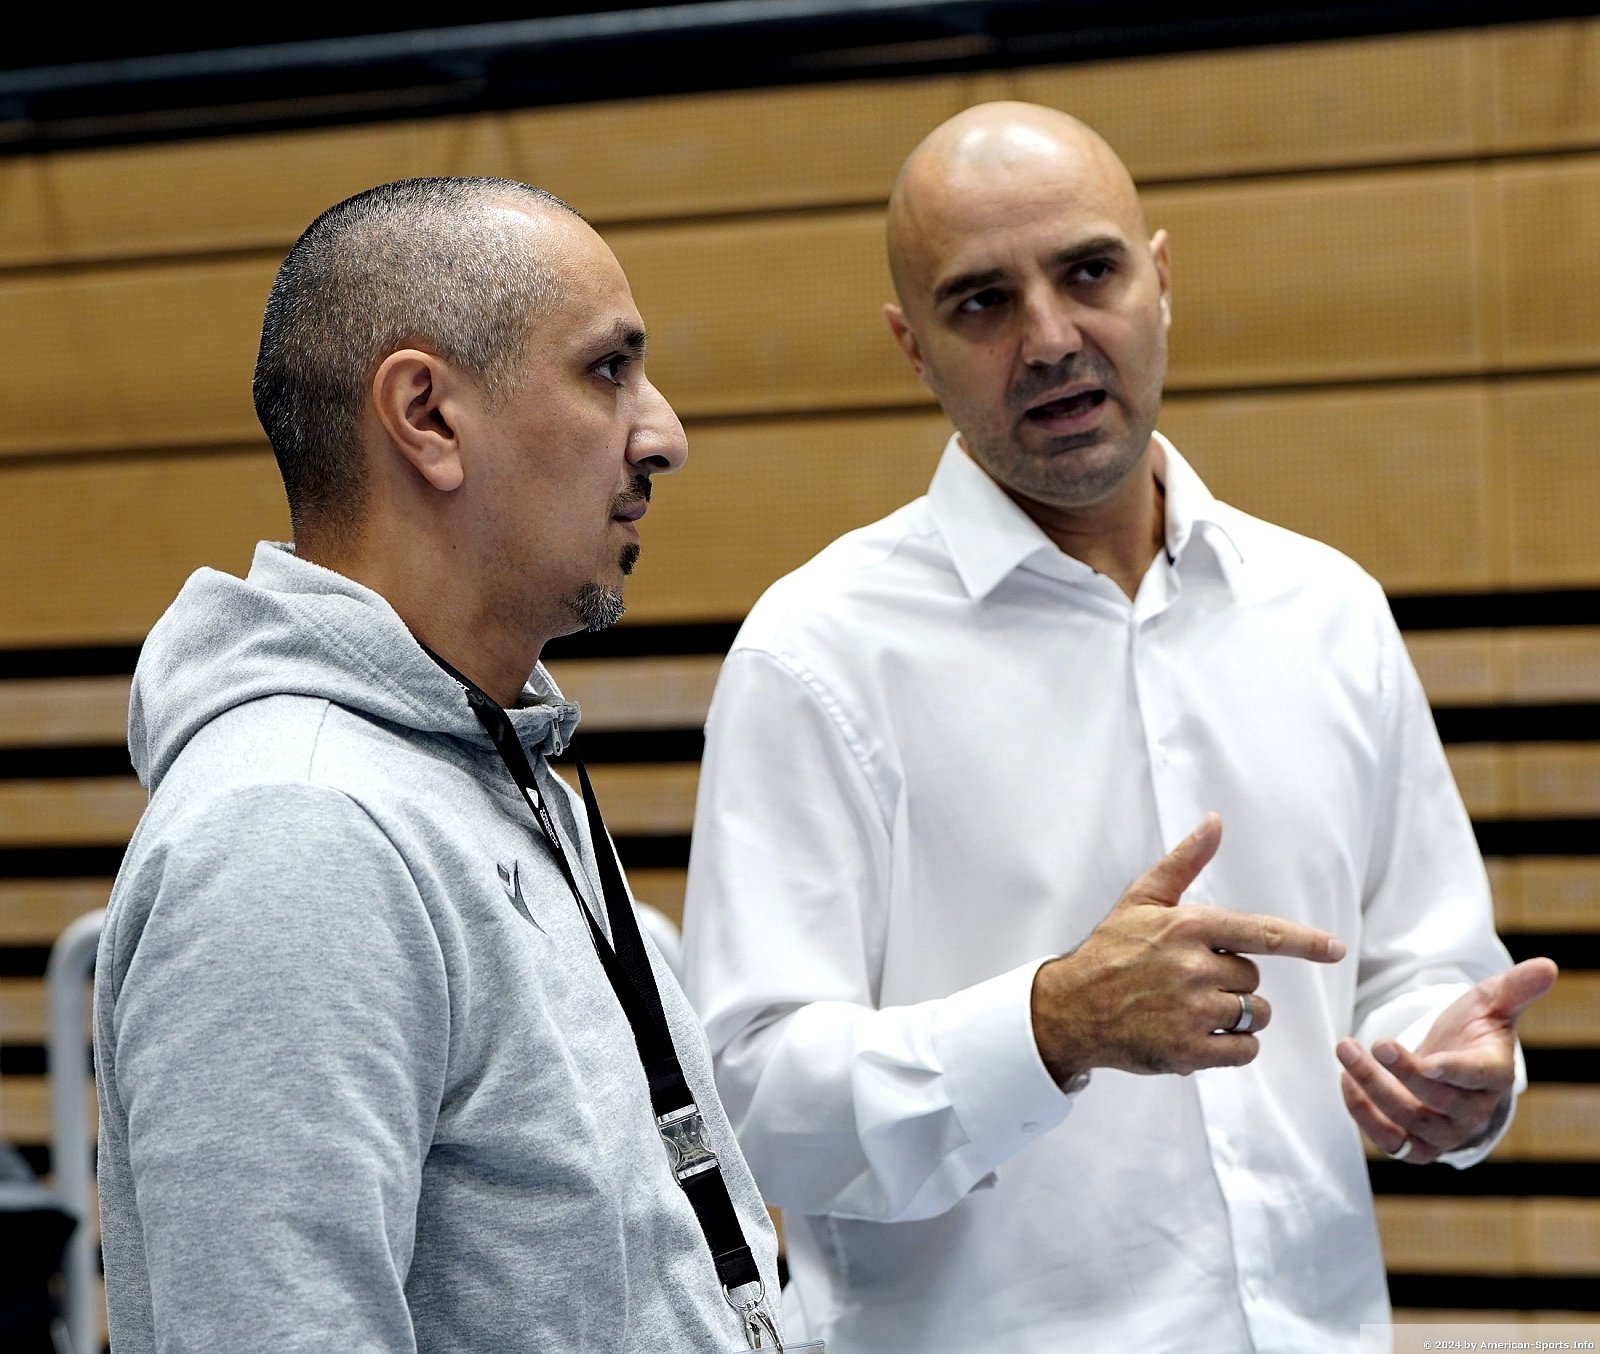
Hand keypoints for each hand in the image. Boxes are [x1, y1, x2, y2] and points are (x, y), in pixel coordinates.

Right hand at [1031, 814, 1346, 1081]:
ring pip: (1254, 1015)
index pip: (1262, 934)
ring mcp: (1192, 1011)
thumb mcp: (1141, 899)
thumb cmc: (1110, 950)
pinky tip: (1201, 1036)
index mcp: (1188, 926)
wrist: (1070, 1009)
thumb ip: (1184, 862)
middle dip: (1234, 981)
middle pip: (1253, 978)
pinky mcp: (1188, 1051)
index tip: (1334, 948)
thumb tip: (1214, 822)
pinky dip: (1232, 1046)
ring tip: (1195, 1010)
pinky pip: (1243, 1050)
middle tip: (1191, 981)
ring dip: (1237, 1015)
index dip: (1304, 942)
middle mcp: (1194, 967)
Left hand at [1336, 957, 1558, 1164]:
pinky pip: (1389, 1142)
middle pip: (1438, 1100)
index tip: (1430, 1059)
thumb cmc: (1472, 1033)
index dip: (1456, 1070)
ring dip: (1372, 1089)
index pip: (1479, 1076)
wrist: (1451, 1067)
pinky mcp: (1415, 1143)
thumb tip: (1548, 965)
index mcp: (1493, 1074)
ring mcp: (1443, 1131)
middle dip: (1404, 1073)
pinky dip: (1363, 1114)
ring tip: (1346, 1049)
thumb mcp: (1490, 1004)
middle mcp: (1471, 1110)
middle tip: (1376, 1043)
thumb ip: (1515, 987)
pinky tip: (1346, 1080)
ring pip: (1408, 1122)